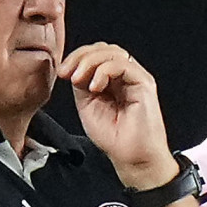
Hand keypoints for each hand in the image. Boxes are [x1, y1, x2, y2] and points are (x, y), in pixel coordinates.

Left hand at [57, 43, 178, 189]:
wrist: (132, 157)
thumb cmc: (114, 138)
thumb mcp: (87, 106)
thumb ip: (82, 84)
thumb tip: (75, 68)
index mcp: (111, 80)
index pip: (95, 55)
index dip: (77, 57)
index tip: (62, 72)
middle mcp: (125, 76)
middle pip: (104, 48)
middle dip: (81, 56)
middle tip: (68, 72)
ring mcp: (135, 78)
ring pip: (113, 52)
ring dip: (90, 62)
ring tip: (79, 80)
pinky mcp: (144, 83)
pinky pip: (124, 65)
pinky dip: (104, 71)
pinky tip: (95, 87)